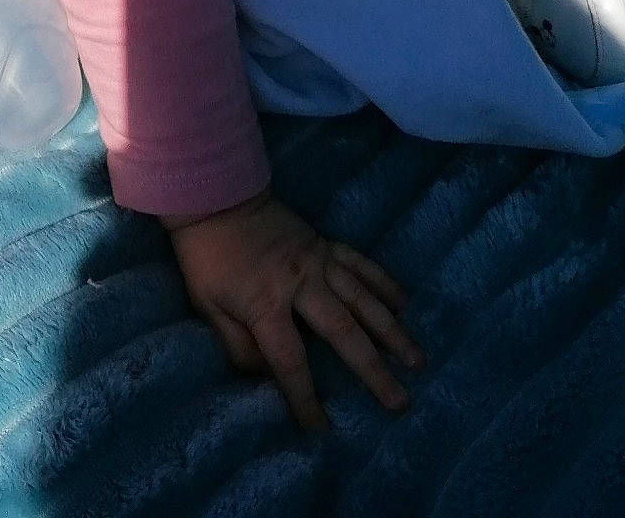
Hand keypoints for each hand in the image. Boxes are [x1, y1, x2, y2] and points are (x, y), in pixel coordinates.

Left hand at [162, 187, 423, 432]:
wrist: (215, 195)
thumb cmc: (206, 256)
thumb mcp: (207, 305)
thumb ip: (237, 345)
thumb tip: (265, 378)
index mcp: (265, 303)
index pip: (289, 362)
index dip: (305, 398)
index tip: (321, 429)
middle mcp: (300, 283)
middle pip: (342, 333)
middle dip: (373, 371)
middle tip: (400, 403)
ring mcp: (317, 260)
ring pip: (363, 300)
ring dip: (392, 332)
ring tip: (417, 362)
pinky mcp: (324, 242)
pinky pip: (361, 264)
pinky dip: (384, 284)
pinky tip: (405, 304)